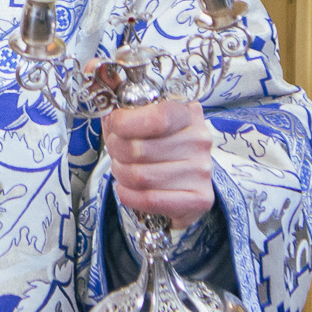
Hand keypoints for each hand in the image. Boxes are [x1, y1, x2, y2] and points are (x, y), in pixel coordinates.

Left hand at [104, 101, 213, 229]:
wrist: (184, 180)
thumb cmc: (159, 144)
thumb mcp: (145, 118)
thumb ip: (127, 112)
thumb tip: (109, 115)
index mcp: (187, 114)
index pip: (158, 118)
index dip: (126, 123)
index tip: (113, 125)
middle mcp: (199, 140)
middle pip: (140, 149)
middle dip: (116, 150)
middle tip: (114, 150)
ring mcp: (201, 170)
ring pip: (141, 176)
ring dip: (120, 173)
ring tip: (121, 169)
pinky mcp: (200, 198)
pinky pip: (152, 199)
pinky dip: (129, 196)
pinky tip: (124, 189)